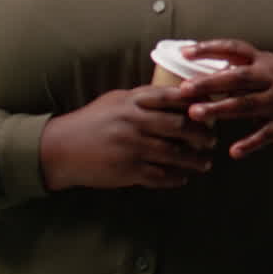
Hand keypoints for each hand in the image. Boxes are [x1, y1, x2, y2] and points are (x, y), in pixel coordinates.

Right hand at [39, 86, 215, 190]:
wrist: (60, 149)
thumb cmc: (91, 122)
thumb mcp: (115, 101)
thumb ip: (143, 98)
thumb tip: (177, 95)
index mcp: (131, 101)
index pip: (171, 97)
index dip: (195, 102)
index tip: (209, 108)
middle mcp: (134, 122)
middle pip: (180, 127)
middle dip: (202, 134)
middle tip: (212, 139)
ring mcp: (131, 148)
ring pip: (175, 154)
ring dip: (195, 160)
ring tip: (205, 163)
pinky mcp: (127, 171)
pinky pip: (160, 176)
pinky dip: (176, 178)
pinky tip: (183, 177)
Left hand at [179, 39, 272, 159]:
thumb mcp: (262, 66)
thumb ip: (236, 66)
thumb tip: (198, 67)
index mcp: (262, 61)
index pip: (234, 49)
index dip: (210, 49)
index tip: (185, 53)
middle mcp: (270, 79)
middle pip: (238, 78)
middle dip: (210, 83)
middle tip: (184, 89)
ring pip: (246, 105)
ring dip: (220, 109)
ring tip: (195, 113)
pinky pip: (263, 135)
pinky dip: (249, 143)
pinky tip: (233, 151)